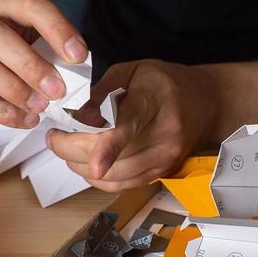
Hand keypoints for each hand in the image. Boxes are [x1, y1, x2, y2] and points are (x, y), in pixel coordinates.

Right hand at [0, 0, 87, 128]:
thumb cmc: (9, 55)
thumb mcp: (34, 45)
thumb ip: (55, 59)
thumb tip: (80, 89)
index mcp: (3, 3)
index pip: (30, 5)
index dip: (56, 29)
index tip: (78, 55)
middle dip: (28, 64)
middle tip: (56, 90)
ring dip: (12, 89)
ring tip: (38, 107)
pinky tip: (21, 118)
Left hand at [45, 59, 219, 190]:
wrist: (204, 102)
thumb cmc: (163, 82)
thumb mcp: (131, 71)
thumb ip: (101, 91)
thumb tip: (76, 114)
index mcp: (155, 102)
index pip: (129, 128)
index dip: (109, 148)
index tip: (94, 164)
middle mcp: (164, 137)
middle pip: (114, 158)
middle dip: (72, 151)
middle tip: (53, 137)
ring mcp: (164, 160)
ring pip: (115, 177)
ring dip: (80, 166)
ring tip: (64, 148)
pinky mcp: (160, 174)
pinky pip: (122, 185)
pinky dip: (97, 178)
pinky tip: (84, 162)